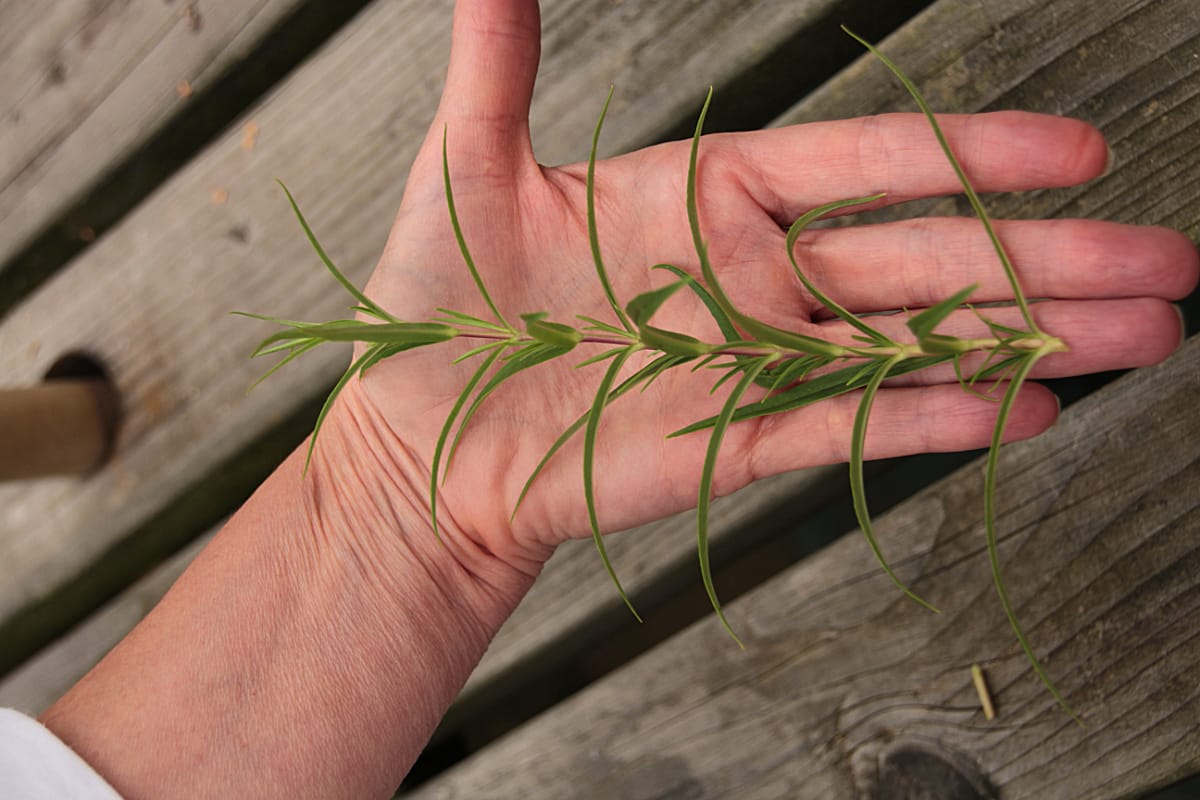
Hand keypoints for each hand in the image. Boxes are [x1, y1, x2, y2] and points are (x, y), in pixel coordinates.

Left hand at [346, 0, 1196, 576]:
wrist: (418, 434)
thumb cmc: (439, 299)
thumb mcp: (466, 163)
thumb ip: (501, 64)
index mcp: (708, 196)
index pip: (867, 164)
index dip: (974, 157)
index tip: (1081, 150)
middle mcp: (753, 276)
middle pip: (928, 256)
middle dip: (1051, 261)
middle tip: (1171, 261)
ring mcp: (753, 364)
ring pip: (913, 344)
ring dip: (1029, 342)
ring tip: (1142, 336)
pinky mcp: (736, 444)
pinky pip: (851, 430)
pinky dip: (934, 423)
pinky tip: (1024, 412)